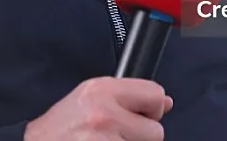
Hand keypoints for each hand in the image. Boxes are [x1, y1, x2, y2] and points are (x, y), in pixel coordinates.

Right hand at [24, 77, 172, 140]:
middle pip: (156, 132)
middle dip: (140, 137)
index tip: (141, 116)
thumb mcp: (89, 98)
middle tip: (116, 136)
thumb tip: (165, 102)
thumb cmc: (61, 127)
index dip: (151, 109)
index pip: (154, 95)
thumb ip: (127, 96)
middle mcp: (104, 114)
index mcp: (101, 90)